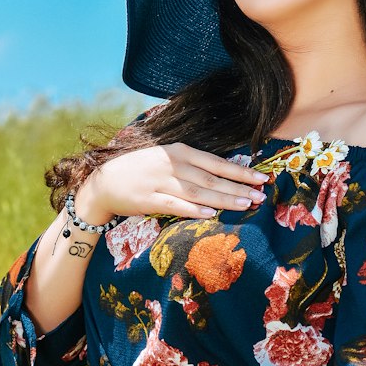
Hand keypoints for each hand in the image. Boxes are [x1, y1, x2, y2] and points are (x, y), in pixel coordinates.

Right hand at [80, 142, 269, 223]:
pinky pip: (175, 205)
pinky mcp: (148, 199)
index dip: (240, 171)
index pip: (216, 162)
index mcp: (179, 152)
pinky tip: (210, 213)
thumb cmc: (140, 169)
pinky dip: (193, 209)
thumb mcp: (166, 158)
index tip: (261, 178)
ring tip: (245, 205)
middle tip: (261, 195)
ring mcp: (160, 182)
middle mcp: (172, 165)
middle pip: (212, 178)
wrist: (105, 181)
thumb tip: (221, 173)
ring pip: (199, 191)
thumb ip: (190, 163)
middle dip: (238, 187)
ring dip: (224, 198)